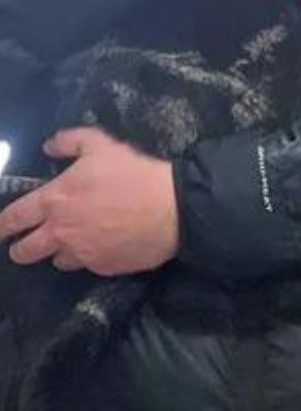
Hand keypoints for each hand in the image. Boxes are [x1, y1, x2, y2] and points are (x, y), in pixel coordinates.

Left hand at [0, 129, 178, 274]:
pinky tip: (104, 247)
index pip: (13, 218)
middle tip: (25, 246)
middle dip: (20, 249)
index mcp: (54, 201)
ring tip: (71, 246)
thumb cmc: (134, 174)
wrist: (173, 208)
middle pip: (25, 251)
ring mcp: (82, 254)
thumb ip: (69, 142)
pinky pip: (88, 266)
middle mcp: (60, 232)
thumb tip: (48, 147)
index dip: (1, 225)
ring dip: (59, 253)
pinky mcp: (104, 268)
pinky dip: (91, 258)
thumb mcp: (102, 145)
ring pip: (56, 262)